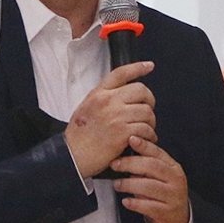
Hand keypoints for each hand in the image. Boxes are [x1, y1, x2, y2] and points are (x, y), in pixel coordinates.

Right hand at [65, 60, 155, 179]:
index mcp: (98, 94)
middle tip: (146, 112)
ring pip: (147, 111)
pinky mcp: (123, 133)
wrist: (73, 156)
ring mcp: (116, 116)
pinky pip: (146, 129)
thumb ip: (102, 98)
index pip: (121, 74)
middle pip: (141, 90)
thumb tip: (121, 94)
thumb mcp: (86, 107)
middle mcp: (108, 102)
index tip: (149, 66)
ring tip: (144, 129)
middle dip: (149, 101)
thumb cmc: (79, 136)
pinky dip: (149, 136)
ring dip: (150, 122)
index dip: (138, 68)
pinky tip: (143, 140)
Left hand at [111, 136, 189, 222]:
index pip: (158, 153)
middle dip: (131, 163)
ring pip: (149, 186)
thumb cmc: (163, 195)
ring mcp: (173, 196)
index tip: (130, 139)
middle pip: (153, 167)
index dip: (144, 145)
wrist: (178, 220)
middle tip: (115, 164)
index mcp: (173, 168)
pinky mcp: (167, 212)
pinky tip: (126, 201)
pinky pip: (149, 206)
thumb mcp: (159, 177)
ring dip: (129, 184)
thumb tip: (125, 154)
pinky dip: (135, 203)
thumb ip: (146, 166)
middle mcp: (176, 180)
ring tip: (117, 184)